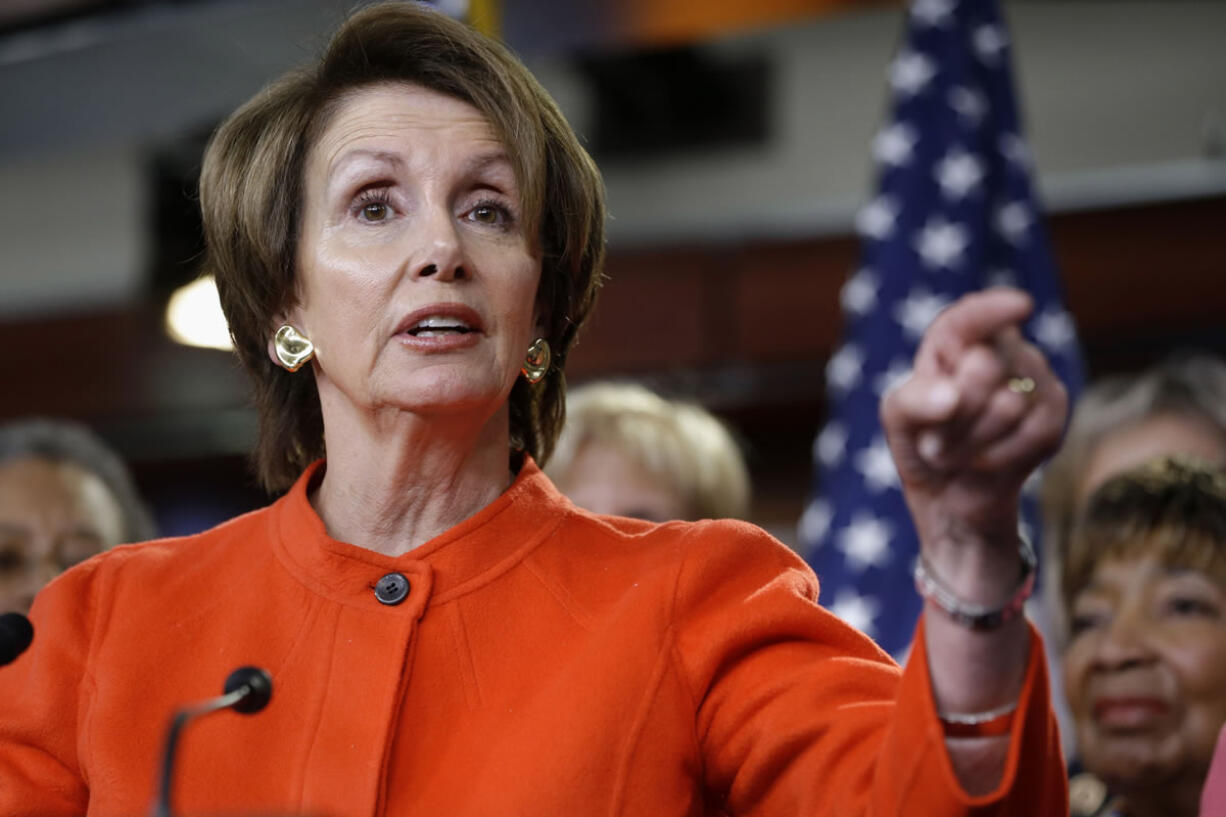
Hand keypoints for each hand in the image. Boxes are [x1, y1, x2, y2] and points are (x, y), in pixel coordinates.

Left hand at [880, 288, 1067, 559]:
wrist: (948, 499)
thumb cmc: (921, 444)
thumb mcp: (898, 420)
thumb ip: (914, 400)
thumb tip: (952, 396)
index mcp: (955, 343)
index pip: (970, 319)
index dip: (990, 310)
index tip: (1020, 306)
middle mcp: (1001, 353)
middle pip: (983, 366)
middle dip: (952, 414)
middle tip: (933, 439)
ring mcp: (1033, 383)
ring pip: (1006, 405)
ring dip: (967, 442)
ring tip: (954, 452)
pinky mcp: (1053, 419)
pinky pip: (1029, 435)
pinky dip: (994, 457)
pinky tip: (983, 462)